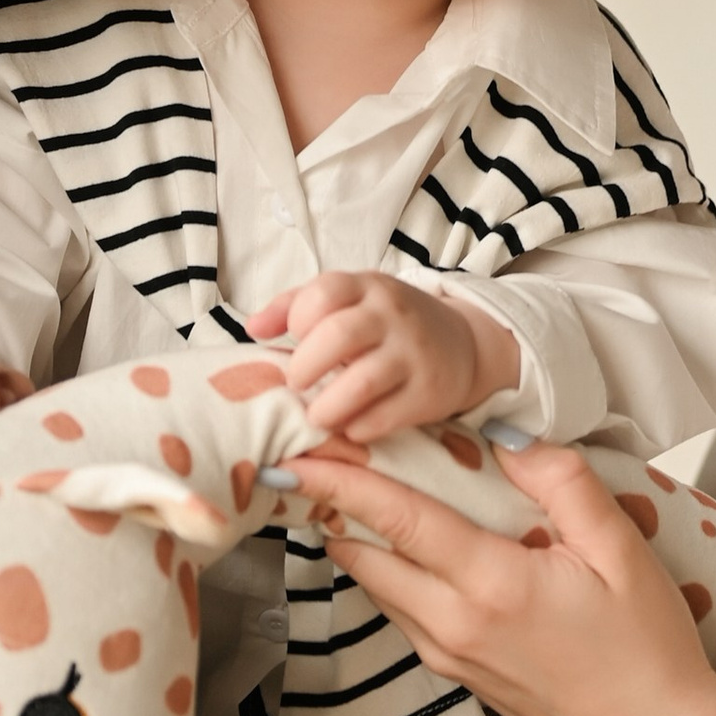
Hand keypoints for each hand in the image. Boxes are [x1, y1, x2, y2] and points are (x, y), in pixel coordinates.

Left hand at [246, 270, 517, 441]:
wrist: (462, 343)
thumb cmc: (386, 323)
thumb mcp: (348, 300)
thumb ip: (296, 305)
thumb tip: (252, 328)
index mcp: (367, 287)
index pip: (322, 294)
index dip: (297, 320)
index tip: (296, 340)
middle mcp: (393, 315)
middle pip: (338, 336)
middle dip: (304, 367)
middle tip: (296, 384)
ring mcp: (413, 354)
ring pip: (362, 383)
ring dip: (327, 408)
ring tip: (317, 416)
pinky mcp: (428, 392)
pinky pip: (384, 417)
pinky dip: (357, 428)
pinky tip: (349, 427)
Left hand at [287, 437, 715, 715]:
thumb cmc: (649, 648)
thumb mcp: (623, 550)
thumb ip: (564, 485)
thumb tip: (510, 441)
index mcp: (493, 587)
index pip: (398, 520)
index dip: (342, 481)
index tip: (300, 455)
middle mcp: (456, 626)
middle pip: (366, 557)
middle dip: (333, 507)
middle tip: (319, 459)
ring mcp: (452, 657)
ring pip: (380, 589)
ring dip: (357, 542)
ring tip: (350, 493)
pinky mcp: (459, 677)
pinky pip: (405, 615)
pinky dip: (390, 575)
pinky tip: (406, 549)